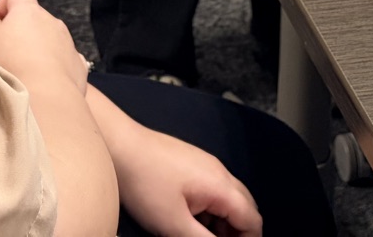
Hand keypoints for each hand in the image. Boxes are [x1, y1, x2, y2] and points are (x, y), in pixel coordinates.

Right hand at [0, 0, 87, 94]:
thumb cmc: (9, 64)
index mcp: (29, 10)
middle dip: (18, 33)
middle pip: (33, 19)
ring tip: (19, 73)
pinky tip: (40, 83)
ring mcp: (67, 43)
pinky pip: (64, 61)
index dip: (1, 10)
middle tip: (1, 55)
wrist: (45, 100)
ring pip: (48, 41)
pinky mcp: (76, 65)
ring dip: (36, 51)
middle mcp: (52, 22)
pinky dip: (53, 68)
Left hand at [106, 119, 261, 236]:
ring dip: (222, 221)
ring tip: (199, 234)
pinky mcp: (191, 161)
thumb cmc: (144, 184)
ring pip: (227, 198)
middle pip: (245, 207)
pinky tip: (189, 218)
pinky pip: (212, 189)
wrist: (119, 145)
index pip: (253, 220)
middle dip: (237, 232)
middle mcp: (220, 171)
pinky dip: (210, 208)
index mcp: (221, 186)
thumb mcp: (174, 224)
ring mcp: (205, 164)